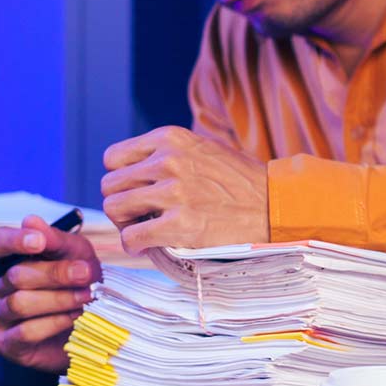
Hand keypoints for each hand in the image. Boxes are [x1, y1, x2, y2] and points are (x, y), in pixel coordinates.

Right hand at [0, 214, 100, 373]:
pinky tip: (74, 318)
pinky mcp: (5, 343)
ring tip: (86, 297)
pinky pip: (25, 331)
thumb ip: (56, 239)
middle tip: (87, 275)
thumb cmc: (80, 282)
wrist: (91, 324)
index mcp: (9, 259)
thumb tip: (31, 220)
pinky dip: (54, 323)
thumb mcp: (77, 254)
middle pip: (15, 274)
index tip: (40, 242)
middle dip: (55, 274)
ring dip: (58, 299)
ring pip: (19, 303)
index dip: (14, 241)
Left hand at [100, 126, 269, 252]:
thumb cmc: (241, 181)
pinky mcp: (181, 223)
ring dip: (125, 224)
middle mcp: (168, 160)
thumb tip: (132, 172)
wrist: (276, 205)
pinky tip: (146, 246)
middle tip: (138, 217)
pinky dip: (134, 245)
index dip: (121, 179)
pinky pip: (131, 237)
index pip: (113, 158)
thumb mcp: (202, 149)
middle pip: (110, 185)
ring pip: (115, 208)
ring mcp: (174, 192)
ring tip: (143, 230)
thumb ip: (168, 154)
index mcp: (171, 139)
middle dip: (121, 204)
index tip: (135, 193)